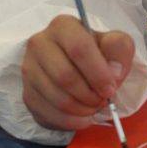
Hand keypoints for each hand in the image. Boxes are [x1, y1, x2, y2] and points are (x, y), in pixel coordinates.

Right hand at [21, 15, 134, 130]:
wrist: (82, 67)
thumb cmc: (100, 53)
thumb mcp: (117, 44)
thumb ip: (120, 51)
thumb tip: (113, 73)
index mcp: (63, 26)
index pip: (78, 48)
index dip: (97, 73)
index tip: (110, 89)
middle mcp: (39, 43)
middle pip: (64, 76)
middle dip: (89, 94)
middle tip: (103, 101)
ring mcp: (29, 69)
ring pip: (55, 97)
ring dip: (81, 109)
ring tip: (94, 107)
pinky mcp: (27, 92)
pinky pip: (46, 113)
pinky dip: (69, 121)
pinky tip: (82, 118)